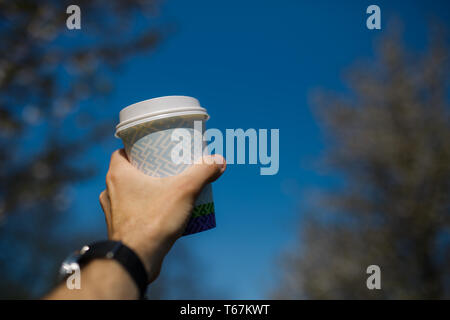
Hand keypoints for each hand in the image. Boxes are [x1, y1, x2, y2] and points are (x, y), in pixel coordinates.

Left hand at [99, 149, 225, 281]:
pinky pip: (132, 212)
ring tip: (168, 190)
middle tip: (168, 169)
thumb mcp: (184, 190)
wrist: (136, 259)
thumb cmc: (154, 220)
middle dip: (149, 170)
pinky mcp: (119, 229)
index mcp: (118, 175)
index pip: (122, 152)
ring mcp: (113, 212)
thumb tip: (219, 160)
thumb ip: (203, 172)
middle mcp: (109, 191)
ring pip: (130, 193)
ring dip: (147, 190)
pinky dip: (145, 209)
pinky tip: (162, 213)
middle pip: (129, 172)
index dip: (138, 148)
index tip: (155, 149)